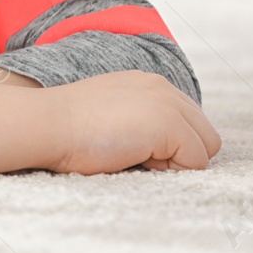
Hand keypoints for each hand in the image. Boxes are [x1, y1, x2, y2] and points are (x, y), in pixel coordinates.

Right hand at [46, 70, 220, 174]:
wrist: (47, 123)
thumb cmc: (67, 126)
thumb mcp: (111, 111)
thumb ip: (141, 118)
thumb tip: (162, 145)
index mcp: (148, 83)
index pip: (188, 121)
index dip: (167, 143)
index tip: (131, 143)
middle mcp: (163, 87)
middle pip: (205, 134)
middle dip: (179, 152)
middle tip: (135, 153)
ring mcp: (168, 104)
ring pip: (206, 147)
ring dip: (176, 161)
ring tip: (134, 154)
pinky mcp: (170, 125)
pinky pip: (196, 163)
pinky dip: (169, 170)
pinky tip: (134, 157)